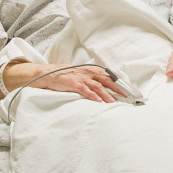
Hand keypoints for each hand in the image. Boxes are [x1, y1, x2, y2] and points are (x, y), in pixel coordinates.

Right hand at [5, 62, 125, 103]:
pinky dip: (92, 95)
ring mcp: (79, 77)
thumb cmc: (63, 76)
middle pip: (106, 80)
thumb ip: (90, 80)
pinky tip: (98, 101)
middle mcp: (86, 72)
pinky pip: (84, 89)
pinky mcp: (71, 83)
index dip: (118, 83)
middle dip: (117, 89)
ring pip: (97, 86)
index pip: (107, 75)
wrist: (45, 74)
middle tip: (126, 97)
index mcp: (89, 70)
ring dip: (107, 95)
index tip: (128, 90)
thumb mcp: (79, 76)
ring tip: (114, 103)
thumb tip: (104, 89)